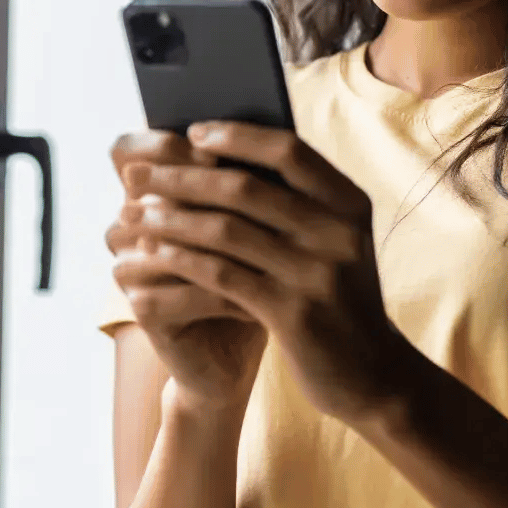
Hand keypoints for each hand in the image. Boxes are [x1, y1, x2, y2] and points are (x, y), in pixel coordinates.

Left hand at [122, 120, 406, 425]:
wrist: (373, 375)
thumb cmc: (338, 300)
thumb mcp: (336, 244)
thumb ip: (299, 204)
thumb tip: (227, 156)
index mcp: (350, 204)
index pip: (289, 150)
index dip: (237, 136)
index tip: (193, 132)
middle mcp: (338, 232)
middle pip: (246, 188)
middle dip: (182, 177)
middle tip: (136, 175)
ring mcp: (317, 274)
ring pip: (226, 230)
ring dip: (171, 218)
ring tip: (134, 213)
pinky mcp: (293, 314)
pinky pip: (222, 275)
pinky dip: (181, 260)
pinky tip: (154, 254)